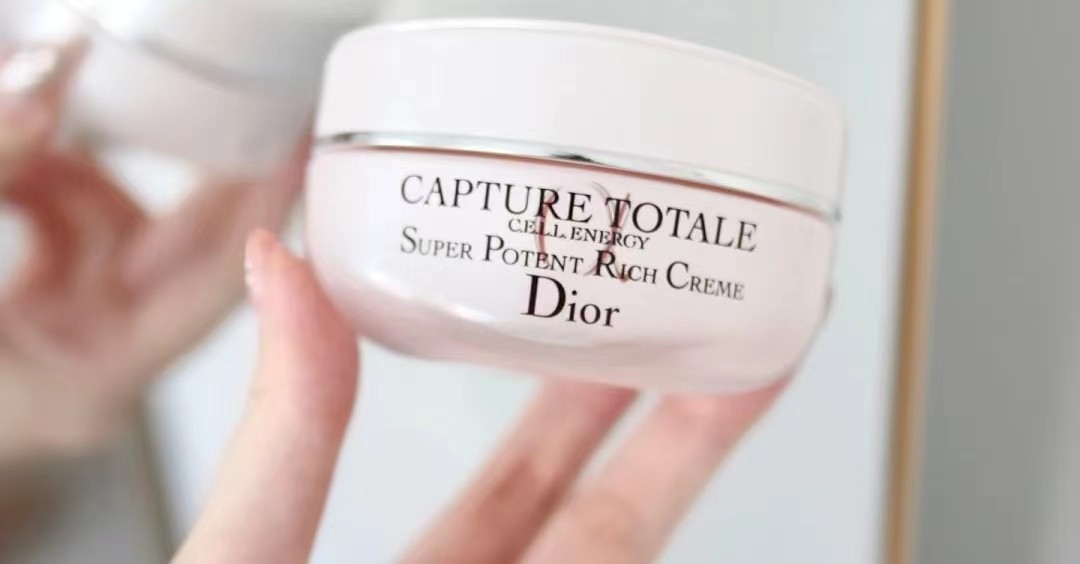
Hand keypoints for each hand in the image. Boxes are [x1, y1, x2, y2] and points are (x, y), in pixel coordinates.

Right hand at [0, 44, 303, 463]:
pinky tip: (24, 145)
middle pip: (187, 249)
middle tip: (256, 95)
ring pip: (122, 224)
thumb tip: (53, 77)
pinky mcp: (46, 304)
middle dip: (209, 166)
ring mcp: (72, 332)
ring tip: (38, 110)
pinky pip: (76, 224)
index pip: (214, 283)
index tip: (300, 138)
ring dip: (87, 161)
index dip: (265, 204)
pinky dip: (52, 178)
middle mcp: (96, 360)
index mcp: (87, 377)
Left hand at [176, 231, 784, 563]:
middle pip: (610, 518)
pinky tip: (723, 493)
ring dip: (695, 468)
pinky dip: (681, 535)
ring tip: (754, 366)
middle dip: (670, 415)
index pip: (519, 482)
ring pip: (629, 555)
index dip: (577, 396)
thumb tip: (281, 262)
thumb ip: (285, 440)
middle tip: (714, 317)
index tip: (603, 307)